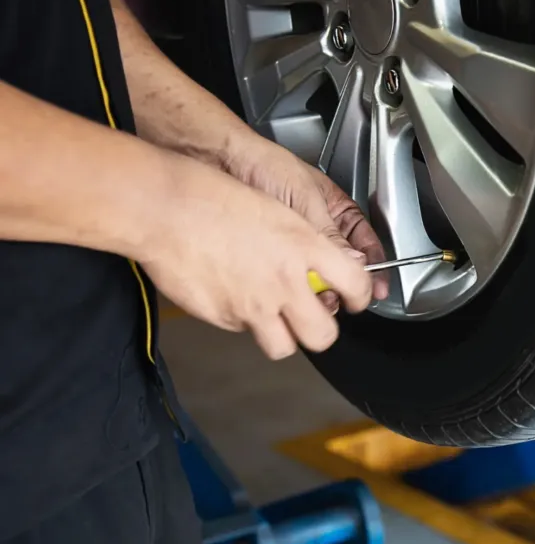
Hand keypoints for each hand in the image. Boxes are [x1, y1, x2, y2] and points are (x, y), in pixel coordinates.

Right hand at [141, 154, 372, 358]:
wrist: (164, 207)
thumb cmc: (214, 197)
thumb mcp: (278, 210)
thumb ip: (308, 243)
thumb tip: (327, 264)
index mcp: (303, 246)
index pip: (355, 283)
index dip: (362, 297)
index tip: (358, 299)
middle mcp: (283, 281)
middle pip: (323, 335)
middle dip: (323, 332)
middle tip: (315, 319)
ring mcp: (253, 305)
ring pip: (283, 346)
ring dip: (283, 335)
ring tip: (273, 314)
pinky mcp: (223, 318)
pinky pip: (243, 331)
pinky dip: (244, 320)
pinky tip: (232, 292)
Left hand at [223, 136, 388, 311]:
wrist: (224, 161)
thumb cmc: (266, 165)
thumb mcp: (306, 201)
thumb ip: (329, 235)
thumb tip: (354, 264)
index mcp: (338, 210)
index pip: (366, 244)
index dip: (374, 267)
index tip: (376, 289)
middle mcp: (320, 229)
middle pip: (343, 266)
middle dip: (343, 284)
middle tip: (340, 295)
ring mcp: (296, 244)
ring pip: (318, 274)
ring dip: (319, 287)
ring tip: (316, 294)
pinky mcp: (273, 254)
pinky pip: (292, 275)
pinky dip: (295, 285)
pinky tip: (294, 289)